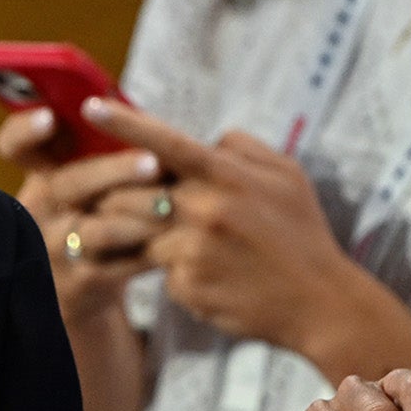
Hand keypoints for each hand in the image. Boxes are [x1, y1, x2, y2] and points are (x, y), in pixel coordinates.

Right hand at [0, 107, 167, 323]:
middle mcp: (40, 211)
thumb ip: (99, 148)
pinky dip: (149, 251)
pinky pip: (117, 266)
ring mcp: (56, 249)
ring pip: (94, 231)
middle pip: (68, 184)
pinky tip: (176, 240)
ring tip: (168, 205)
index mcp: (40, 176)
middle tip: (152, 163)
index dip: (25, 131)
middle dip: (113, 171)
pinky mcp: (81, 284)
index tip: (49, 117)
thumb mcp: (81, 184)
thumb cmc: (92, 216)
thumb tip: (138, 106)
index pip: (14, 147)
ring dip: (135, 215)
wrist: (79, 288)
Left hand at [82, 101, 355, 358]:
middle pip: (132, 193)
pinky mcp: (186, 286)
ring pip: (139, 233)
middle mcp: (205, 209)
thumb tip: (205, 138)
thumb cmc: (301, 233)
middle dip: (124, 197)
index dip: (123, 122)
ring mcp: (192, 249)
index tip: (89, 106)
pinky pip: (160, 270)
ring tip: (193, 242)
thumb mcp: (286, 175)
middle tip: (142, 206)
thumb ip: (241, 148)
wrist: (320, 303)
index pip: (164, 141)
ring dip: (148, 234)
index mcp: (227, 175)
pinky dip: (176, 270)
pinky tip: (213, 276)